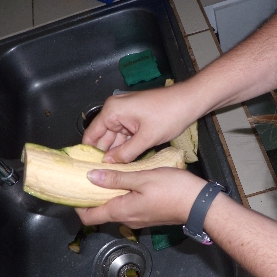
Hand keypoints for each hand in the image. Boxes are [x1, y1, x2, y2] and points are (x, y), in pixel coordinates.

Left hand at [75, 167, 206, 228]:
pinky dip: (123, 195)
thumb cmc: (173, 190)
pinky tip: (128, 180)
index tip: (74, 189)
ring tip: (109, 174)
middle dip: (94, 195)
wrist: (200, 204)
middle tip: (91, 175)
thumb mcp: (142, 178)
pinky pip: (129, 207)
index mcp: (121, 211)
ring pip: (116, 208)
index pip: (89, 216)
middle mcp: (127, 220)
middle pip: (102, 211)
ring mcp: (139, 219)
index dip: (77, 205)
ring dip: (110, 194)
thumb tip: (91, 176)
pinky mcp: (149, 215)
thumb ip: (116, 178)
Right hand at [82, 87, 196, 163]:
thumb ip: (125, 153)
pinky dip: (125, 147)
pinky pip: (125, 136)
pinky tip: (124, 162)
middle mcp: (115, 110)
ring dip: (115, 153)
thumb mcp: (146, 138)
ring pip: (115, 138)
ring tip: (111, 172)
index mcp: (113, 110)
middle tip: (101, 174)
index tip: (87, 168)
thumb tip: (108, 164)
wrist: (190, 102)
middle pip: (102, 137)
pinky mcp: (135, 118)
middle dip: (103, 154)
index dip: (89, 152)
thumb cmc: (170, 114)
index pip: (91, 134)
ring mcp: (125, 114)